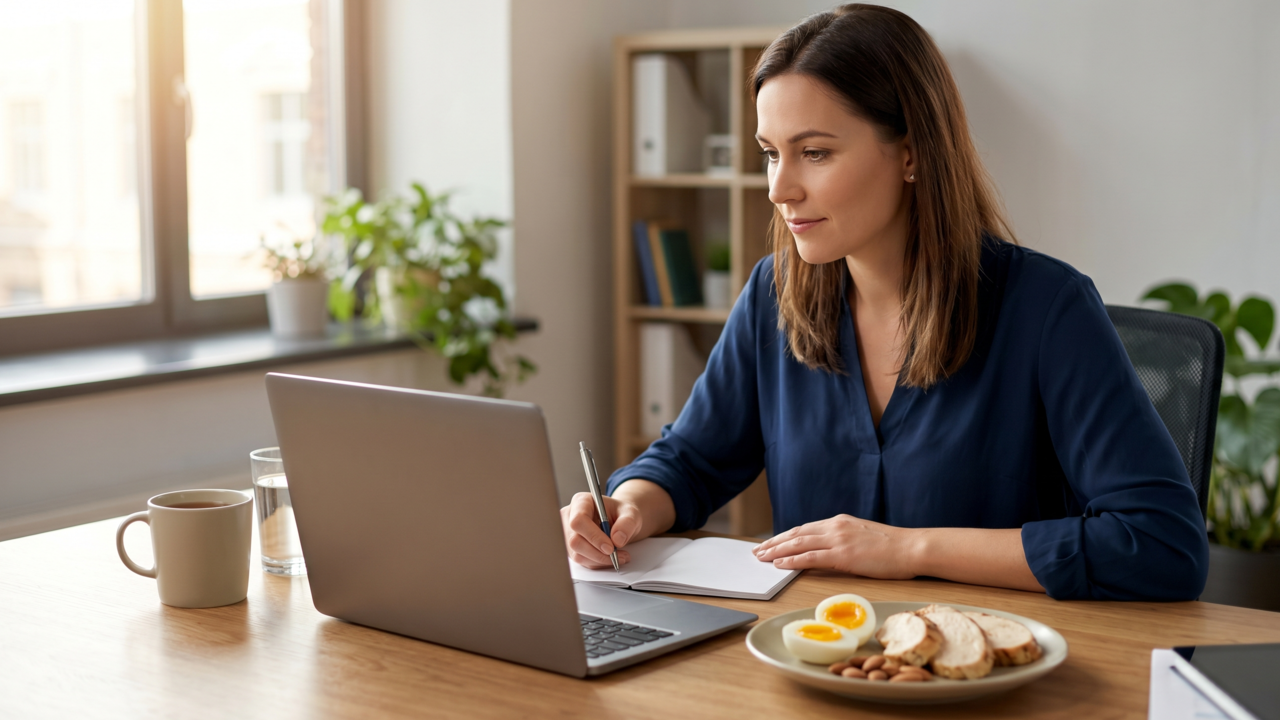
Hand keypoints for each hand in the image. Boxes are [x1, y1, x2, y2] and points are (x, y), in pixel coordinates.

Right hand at [560, 492, 641, 569]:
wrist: (619, 521)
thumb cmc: (621, 513)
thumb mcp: (631, 513)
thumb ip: (627, 523)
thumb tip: (617, 539)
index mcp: (581, 502)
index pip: (578, 521)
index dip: (593, 536)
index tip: (610, 547)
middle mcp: (569, 517)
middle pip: (575, 541)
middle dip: (598, 553)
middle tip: (617, 555)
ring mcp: (568, 534)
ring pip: (578, 554)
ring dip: (600, 560)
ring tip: (619, 556)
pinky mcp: (571, 548)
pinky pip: (582, 560)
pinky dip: (598, 563)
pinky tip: (610, 558)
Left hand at [752, 514, 917, 578]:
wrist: (912, 547)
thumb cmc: (893, 547)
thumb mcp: (863, 536)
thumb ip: (844, 539)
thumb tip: (829, 550)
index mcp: (840, 522)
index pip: (804, 528)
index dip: (784, 536)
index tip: (770, 543)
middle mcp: (835, 527)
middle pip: (796, 533)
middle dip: (774, 543)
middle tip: (757, 551)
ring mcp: (839, 539)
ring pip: (799, 543)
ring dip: (777, 551)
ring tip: (762, 558)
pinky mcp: (843, 554)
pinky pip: (811, 557)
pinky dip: (793, 560)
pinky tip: (780, 564)